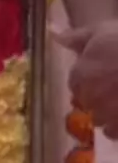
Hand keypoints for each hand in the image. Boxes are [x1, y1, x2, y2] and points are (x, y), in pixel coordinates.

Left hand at [57, 20, 117, 135]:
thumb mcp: (100, 31)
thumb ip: (75, 37)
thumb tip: (54, 34)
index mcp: (81, 75)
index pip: (74, 84)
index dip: (85, 80)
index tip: (96, 75)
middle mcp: (91, 97)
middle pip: (86, 103)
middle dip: (94, 98)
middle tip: (110, 89)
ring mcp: (109, 114)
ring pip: (100, 121)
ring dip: (105, 115)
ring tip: (116, 104)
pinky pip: (115, 134)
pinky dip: (116, 129)